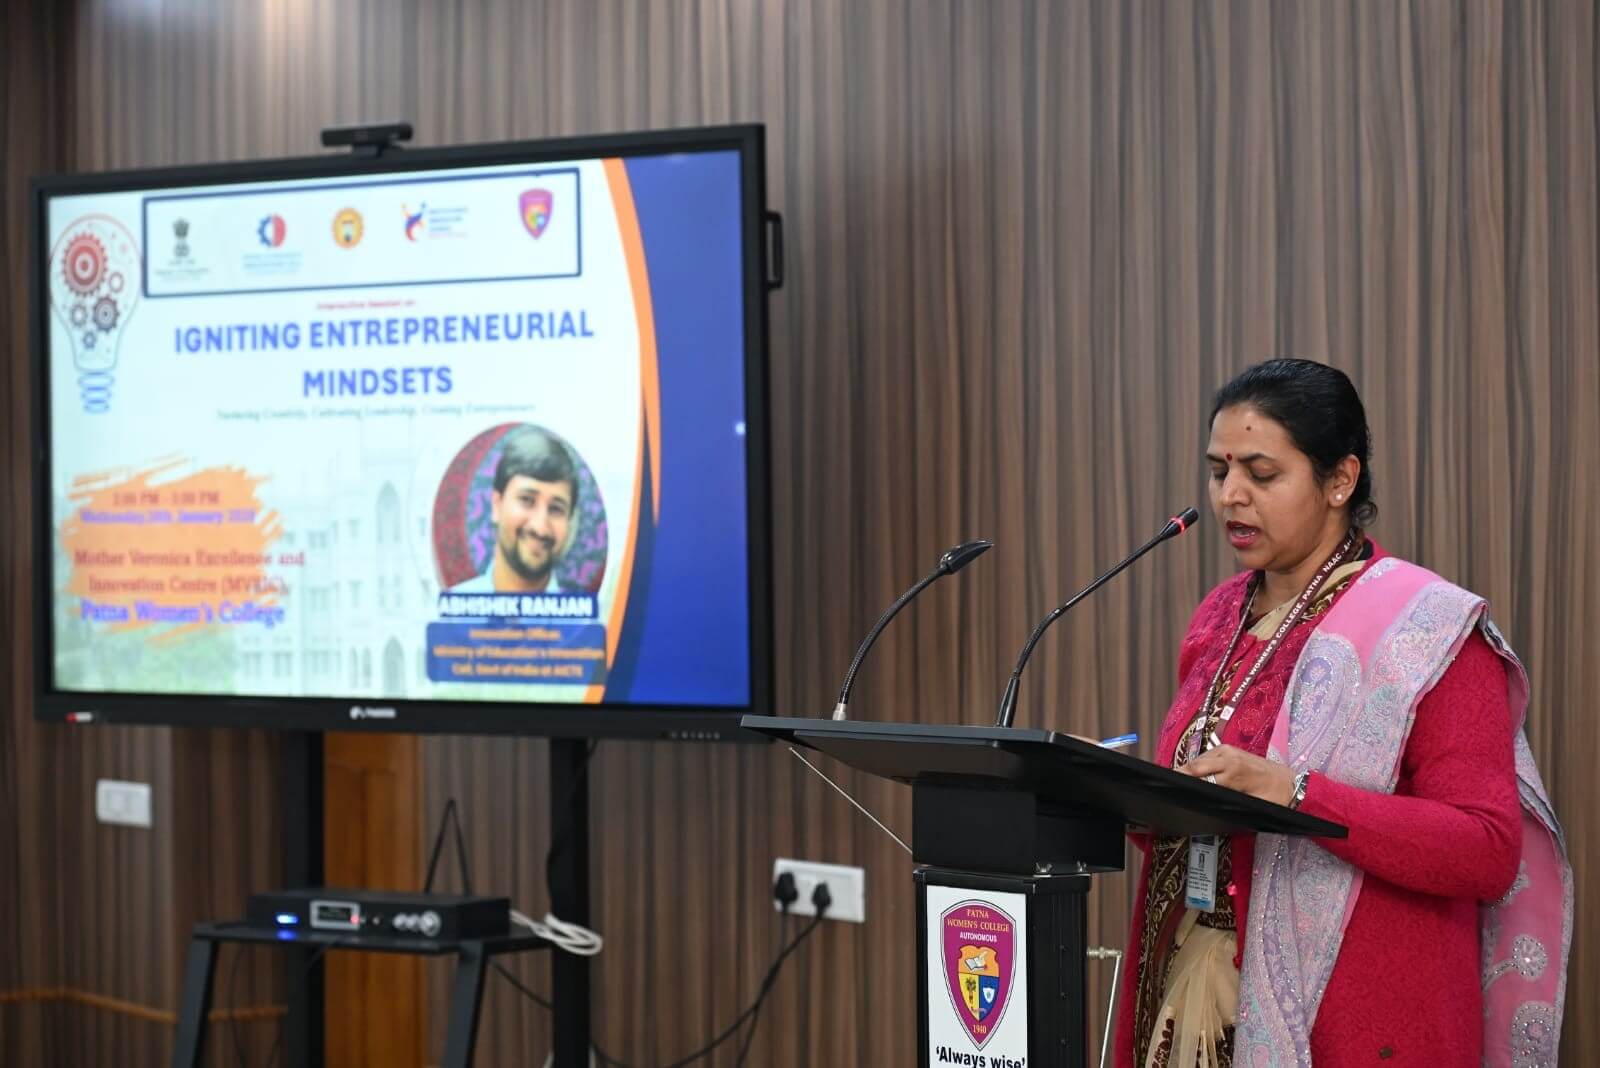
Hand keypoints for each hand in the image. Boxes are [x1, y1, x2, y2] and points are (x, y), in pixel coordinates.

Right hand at [1180, 745, 1296, 806]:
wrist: (1291, 783)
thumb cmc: (1274, 797)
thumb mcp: (1252, 806)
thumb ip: (1229, 803)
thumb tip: (1208, 805)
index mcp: (1233, 770)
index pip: (1199, 776)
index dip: (1184, 783)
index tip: (1172, 789)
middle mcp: (1228, 756)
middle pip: (1194, 765)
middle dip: (1180, 775)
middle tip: (1167, 786)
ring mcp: (1227, 750)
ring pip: (1198, 760)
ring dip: (1189, 771)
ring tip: (1179, 783)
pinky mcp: (1226, 749)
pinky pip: (1206, 757)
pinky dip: (1198, 766)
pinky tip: (1195, 777)